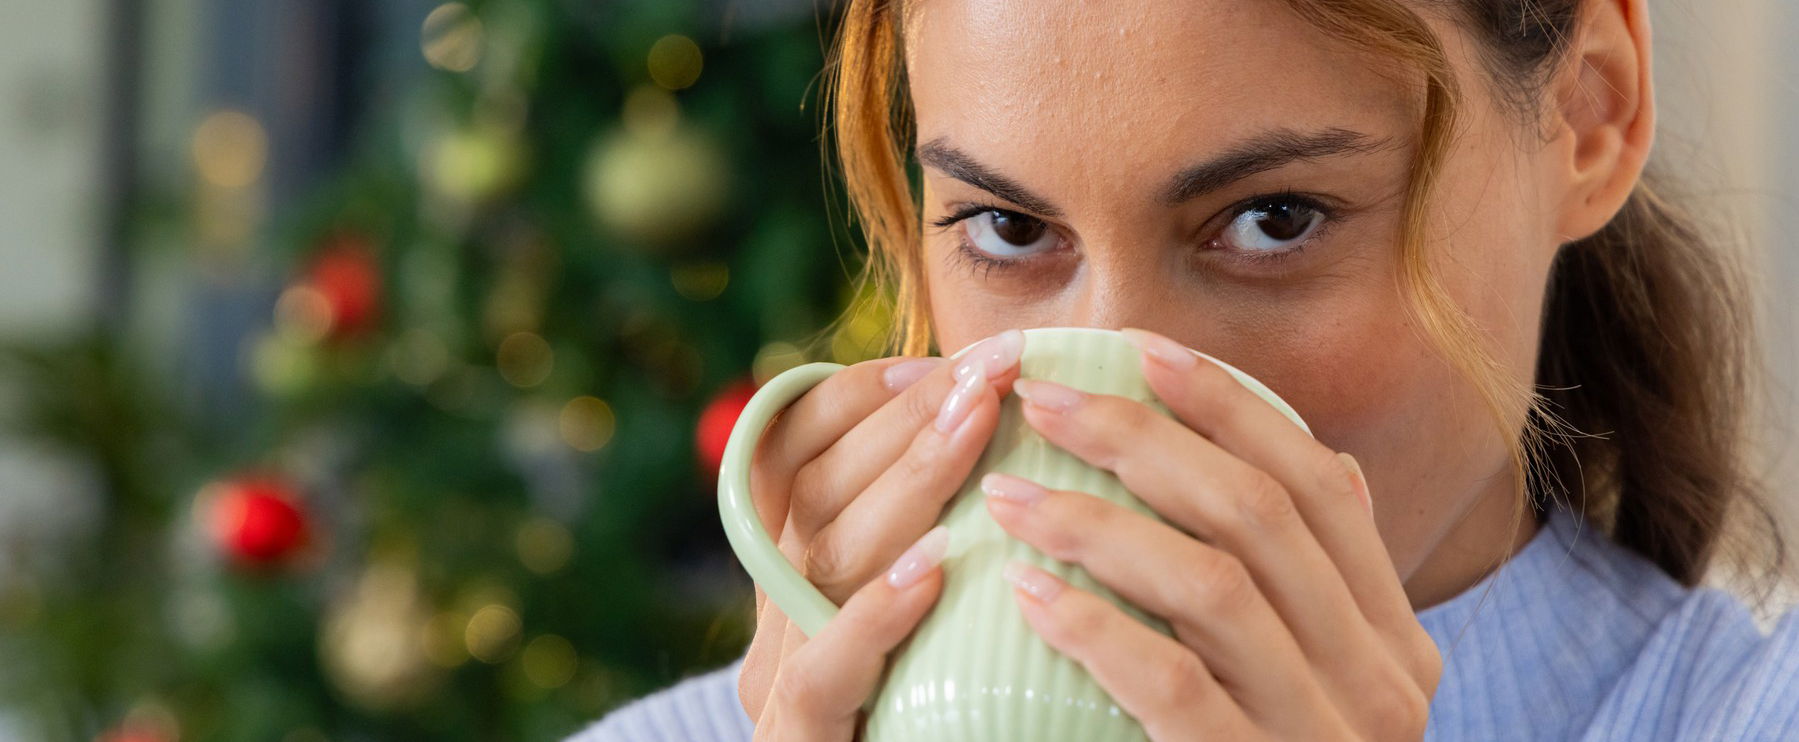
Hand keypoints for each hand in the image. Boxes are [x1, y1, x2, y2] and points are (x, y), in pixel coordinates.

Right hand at [738, 330, 1024, 723]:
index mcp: (802, 579)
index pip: (799, 460)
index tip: (934, 356)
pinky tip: (935, 568)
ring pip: (819, 559)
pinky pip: (825, 674)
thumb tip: (1026, 436)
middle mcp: (777, 622)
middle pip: (815, 494)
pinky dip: (873, 614)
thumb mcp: (936, 617)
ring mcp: (779, 685)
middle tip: (984, 370)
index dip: (856, 399)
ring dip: (901, 483)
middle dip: (899, 422)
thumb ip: (948, 541)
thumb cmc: (948, 722)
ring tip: (973, 422)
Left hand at [980, 327, 1440, 740]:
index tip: (1142, 350)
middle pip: (1261, 515)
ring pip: (1217, 585)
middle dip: (1145, 438)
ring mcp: (1326, 741)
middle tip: (1041, 398)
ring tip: (1007, 490)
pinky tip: (1028, 590)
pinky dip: (1096, 626)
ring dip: (1100, 519)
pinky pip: (1172, 687)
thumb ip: (1292, 596)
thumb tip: (1288, 465)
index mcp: (1394, 641)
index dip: (1232, 409)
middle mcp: (1383, 685)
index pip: (1322, 487)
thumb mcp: (1304, 686)